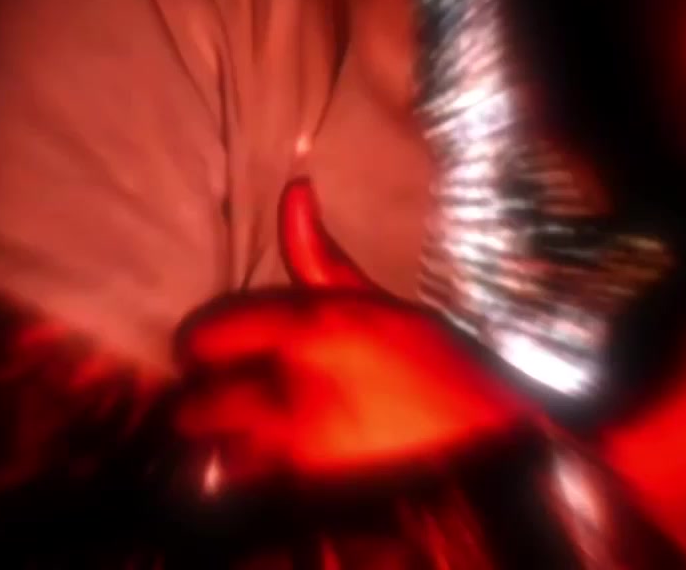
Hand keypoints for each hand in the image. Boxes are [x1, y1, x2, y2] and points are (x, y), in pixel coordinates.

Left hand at [174, 180, 522, 485]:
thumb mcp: (379, 305)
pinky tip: (269, 470)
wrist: (487, 449)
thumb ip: (322, 258)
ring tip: (236, 438)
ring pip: (218, 453)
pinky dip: (250, 479)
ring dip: (221, 444)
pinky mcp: (310, 495)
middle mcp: (294, 391)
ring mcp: (300, 452)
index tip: (206, 351)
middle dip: (200, 402)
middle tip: (216, 398)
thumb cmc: (437, 368)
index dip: (200, 345)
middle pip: (199, 404)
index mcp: (312, 332)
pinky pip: (251, 488)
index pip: (210, 337)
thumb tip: (293, 191)